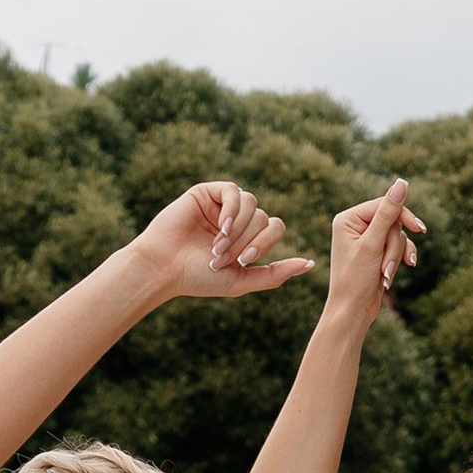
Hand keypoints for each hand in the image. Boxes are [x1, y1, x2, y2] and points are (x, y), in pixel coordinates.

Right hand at [133, 180, 319, 300]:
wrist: (163, 268)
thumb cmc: (197, 278)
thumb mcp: (241, 281)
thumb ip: (274, 274)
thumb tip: (310, 264)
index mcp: (247, 237)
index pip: (275, 228)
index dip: (264, 244)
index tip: (243, 261)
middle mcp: (237, 219)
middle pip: (263, 218)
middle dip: (245, 240)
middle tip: (221, 256)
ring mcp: (222, 204)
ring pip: (251, 204)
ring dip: (237, 228)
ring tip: (216, 245)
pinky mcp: (207, 192)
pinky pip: (233, 191)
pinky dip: (231, 209)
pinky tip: (219, 226)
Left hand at [320, 178, 424, 330]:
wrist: (352, 311)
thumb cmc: (356, 278)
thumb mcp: (374, 244)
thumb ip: (389, 213)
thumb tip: (402, 183)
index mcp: (348, 218)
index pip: (385, 204)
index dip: (403, 216)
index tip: (419, 229)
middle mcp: (355, 225)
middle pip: (393, 222)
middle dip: (393, 246)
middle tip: (385, 267)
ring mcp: (367, 239)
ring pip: (397, 236)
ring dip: (395, 256)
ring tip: (384, 276)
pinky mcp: (376, 251)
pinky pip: (398, 246)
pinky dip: (399, 259)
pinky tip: (396, 273)